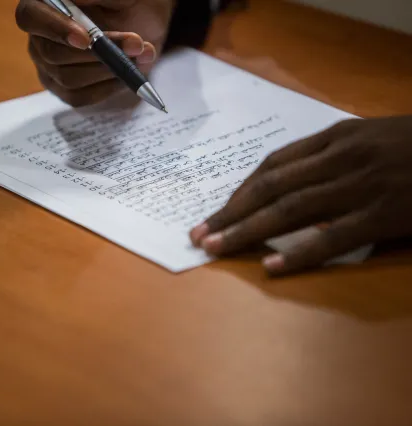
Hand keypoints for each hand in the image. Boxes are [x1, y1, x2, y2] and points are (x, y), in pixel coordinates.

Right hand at [15, 0, 173, 105]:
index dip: (56, 30)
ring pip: (69, 78)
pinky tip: (126, 75)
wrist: (142, 21)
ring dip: (109, 70)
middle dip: (97, 54)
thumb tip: (79, 2)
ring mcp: (48, 66)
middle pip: (53, 54)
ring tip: (140, 57)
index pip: (30, 17)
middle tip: (136, 46)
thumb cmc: (125, 3)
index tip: (87, 40)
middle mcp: (39, 37)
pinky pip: (80, 97)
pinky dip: (108, 87)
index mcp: (43, 4)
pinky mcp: (63, 89)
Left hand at [190, 116, 411, 275]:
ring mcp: (360, 185)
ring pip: (290, 210)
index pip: (272, 166)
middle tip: (199, 234)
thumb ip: (326, 158)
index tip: (217, 210)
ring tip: (216, 248)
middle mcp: (339, 158)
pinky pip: (332, 237)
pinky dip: (299, 253)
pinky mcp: (383, 213)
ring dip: (247, 230)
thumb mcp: (366, 138)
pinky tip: (271, 267)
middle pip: (271, 188)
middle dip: (230, 213)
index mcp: (333, 138)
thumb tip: (285, 187)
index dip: (240, 191)